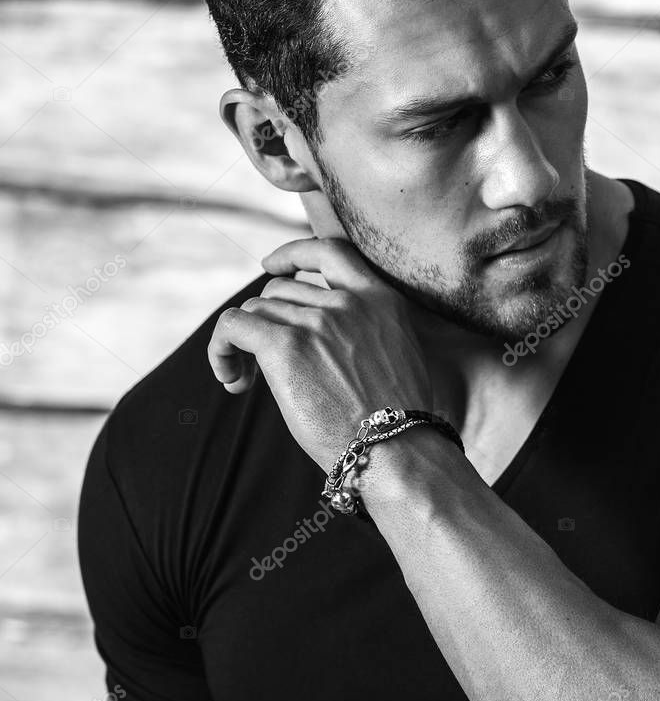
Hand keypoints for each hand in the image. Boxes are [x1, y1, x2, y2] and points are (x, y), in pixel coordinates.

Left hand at [207, 237, 433, 473]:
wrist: (398, 449)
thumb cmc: (399, 423)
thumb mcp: (396, 358)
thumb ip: (365, 334)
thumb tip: (320, 343)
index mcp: (381, 299)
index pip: (329, 250)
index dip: (293, 253)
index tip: (271, 267)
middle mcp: (348, 302)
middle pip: (280, 290)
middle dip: (265, 320)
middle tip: (260, 363)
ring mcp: (317, 321)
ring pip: (256, 311)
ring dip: (242, 343)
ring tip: (244, 381)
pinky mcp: (286, 346)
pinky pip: (233, 326)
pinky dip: (221, 348)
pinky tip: (229, 377)